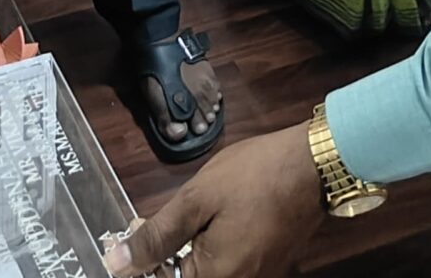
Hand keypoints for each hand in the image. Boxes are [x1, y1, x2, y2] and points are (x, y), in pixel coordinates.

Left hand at [106, 125, 326, 277]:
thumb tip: (116, 263)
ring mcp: (256, 277)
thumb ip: (157, 236)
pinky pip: (227, 267)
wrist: (314, 164)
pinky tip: (203, 223)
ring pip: (205, 273)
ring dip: (184, 255)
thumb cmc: (253, 177)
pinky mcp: (268, 264)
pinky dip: (207, 251)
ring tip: (176, 222)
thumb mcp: (197, 200)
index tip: (132, 240)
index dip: (144, 264)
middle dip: (164, 260)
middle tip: (148, 229)